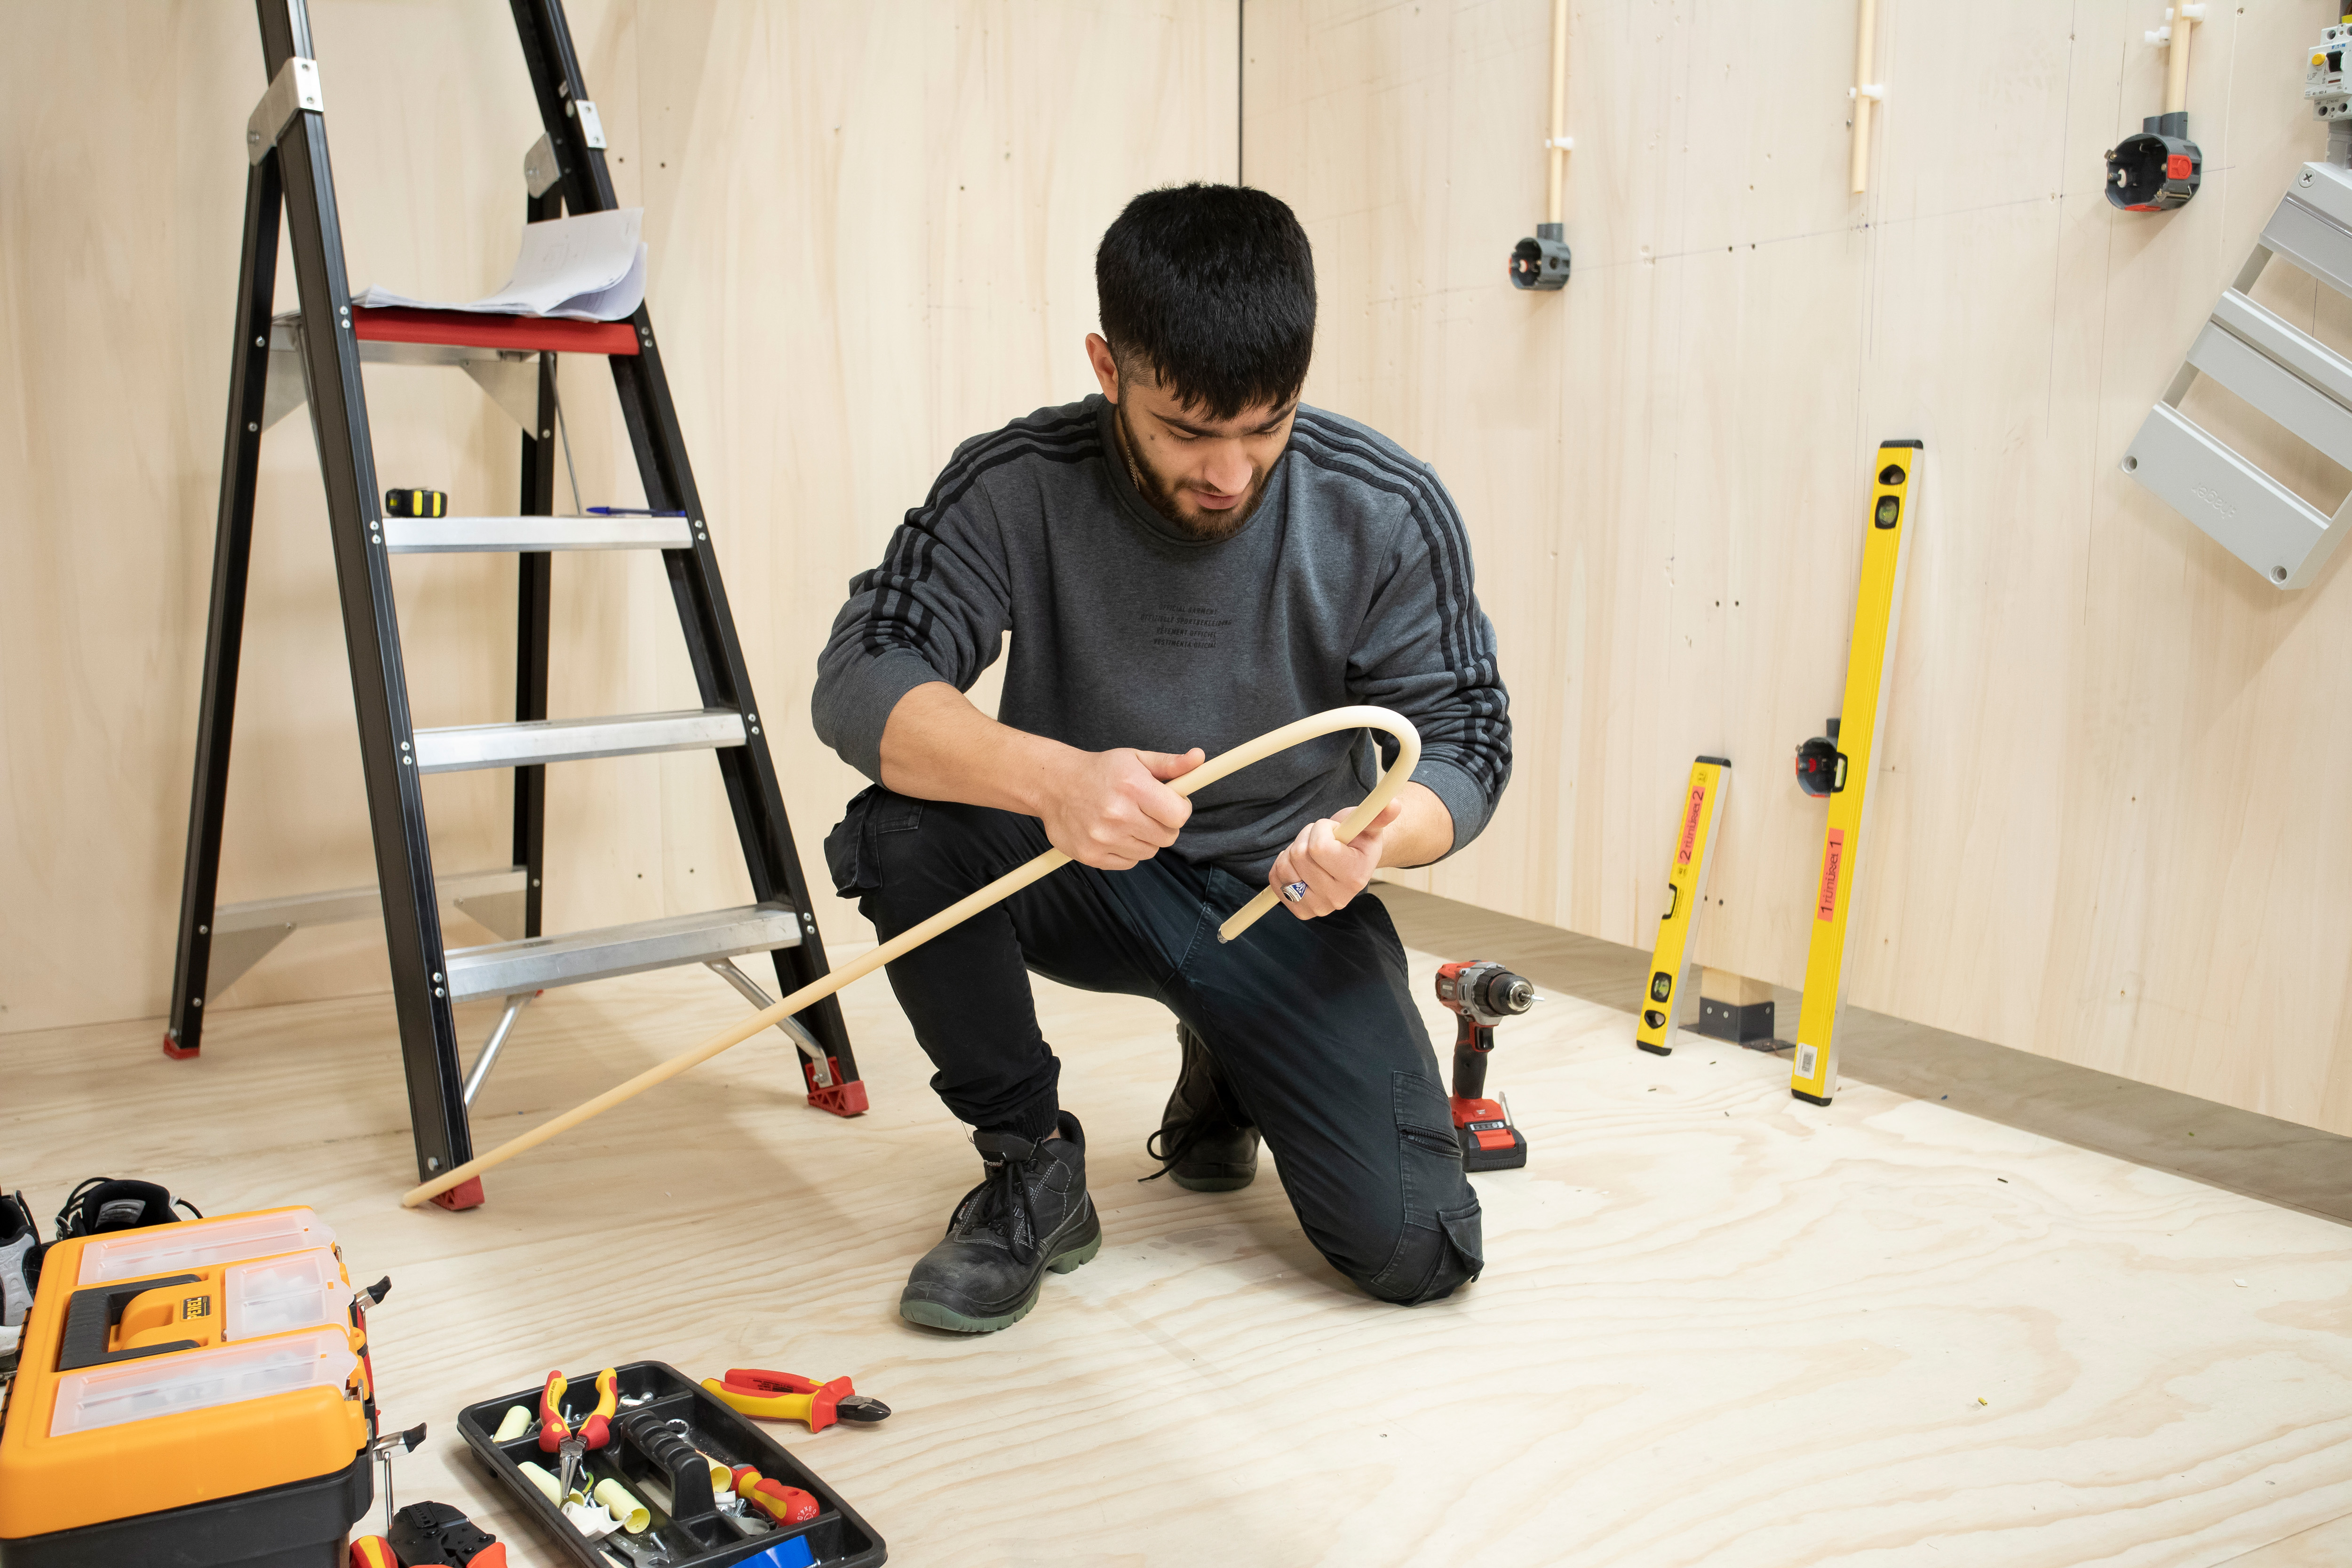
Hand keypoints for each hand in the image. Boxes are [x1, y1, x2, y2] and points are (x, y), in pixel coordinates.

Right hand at [1036, 747, 1202, 869]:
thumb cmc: (1100, 771)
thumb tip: (1199, 758)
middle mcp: (1118, 814)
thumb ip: (1170, 763)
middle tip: (1146, 810)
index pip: (1179, 815)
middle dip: (1163, 824)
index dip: (1180, 809)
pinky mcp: (1091, 856)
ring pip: (1149, 851)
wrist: (1054, 785)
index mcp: (1133, 787)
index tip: (1171, 803)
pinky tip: (1113, 832)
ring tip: (1126, 819)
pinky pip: (1129, 862)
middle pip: (1167, 837)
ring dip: (1144, 838)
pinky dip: (1127, 850)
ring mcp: (1103, 838)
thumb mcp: (1136, 759)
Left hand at [1266, 801, 1401, 919]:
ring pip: (1284, 866)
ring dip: (1293, 851)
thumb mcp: (1367, 824)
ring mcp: (1318, 908)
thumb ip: (1378, 815)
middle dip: (1306, 838)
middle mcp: (1338, 898)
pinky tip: (1300, 864)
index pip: (1319, 848)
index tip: (1332, 830)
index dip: (1321, 829)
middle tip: (1321, 840)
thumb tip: (1394, 804)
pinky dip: (1282, 865)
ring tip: (1311, 852)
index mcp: (1355, 877)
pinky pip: (1275, 880)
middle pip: (1299, 855)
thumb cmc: (1357, 840)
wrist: (1352, 863)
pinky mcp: (1300, 910)